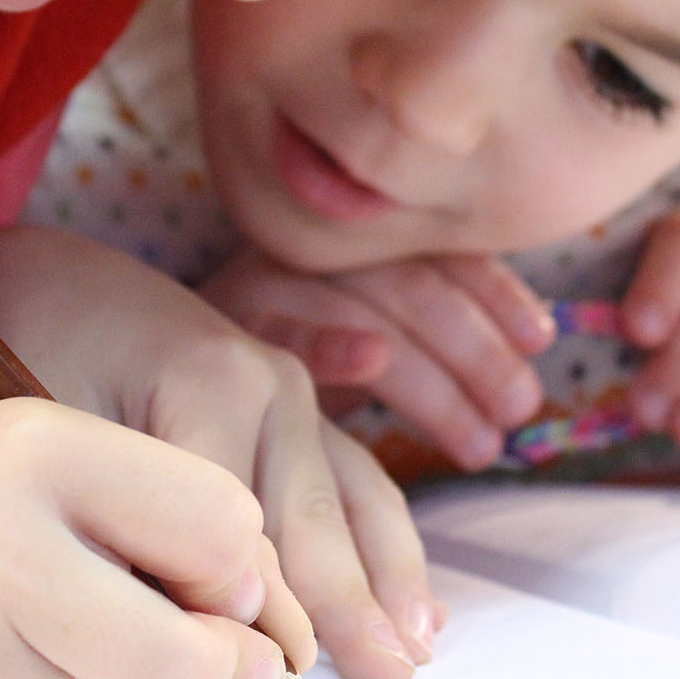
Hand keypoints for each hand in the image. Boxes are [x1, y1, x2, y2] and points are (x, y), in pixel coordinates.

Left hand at [0, 226, 442, 678]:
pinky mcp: (297, 409)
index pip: (239, 528)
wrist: (49, 277)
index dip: (252, 615)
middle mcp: (273, 384)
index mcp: (215, 382)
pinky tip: (418, 605)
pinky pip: (358, 484)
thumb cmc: (34, 347)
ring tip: (414, 653)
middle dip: (345, 609)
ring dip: (387, 585)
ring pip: (354, 504)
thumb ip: (117, 513)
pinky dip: (387, 548)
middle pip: (312, 521)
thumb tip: (168, 617)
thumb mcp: (53, 425)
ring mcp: (294, 394)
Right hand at [0, 403, 304, 678]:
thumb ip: (140, 510)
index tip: (213, 587)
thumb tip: (263, 620)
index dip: (239, 573)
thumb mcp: (19, 455)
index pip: (222, 524)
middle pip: (189, 663)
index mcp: (36, 444)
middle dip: (223, 677)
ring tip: (95, 657)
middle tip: (215, 668)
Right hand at [201, 247, 555, 471]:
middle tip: (518, 410)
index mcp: (351, 236)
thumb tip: (533, 346)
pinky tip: (372, 361)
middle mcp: (312, 248)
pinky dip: (332, 340)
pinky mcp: (224, 325)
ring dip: (433, 378)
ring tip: (481, 442)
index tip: (540, 340)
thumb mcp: (362, 332)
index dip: (495, 290)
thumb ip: (430, 331)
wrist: (140, 343)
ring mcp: (268, 281)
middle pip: (411, 284)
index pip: (437, 250)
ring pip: (368, 311)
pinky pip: (285, 330)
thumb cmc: (283, 352)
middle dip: (476, 349)